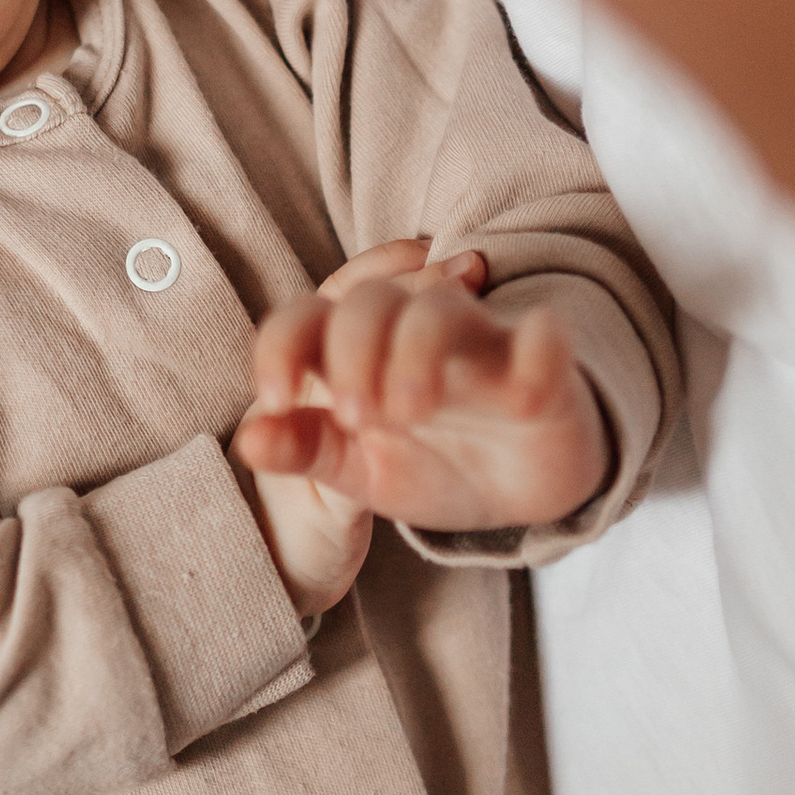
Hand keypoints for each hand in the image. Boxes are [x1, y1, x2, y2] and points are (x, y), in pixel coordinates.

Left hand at [239, 242, 610, 539]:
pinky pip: (545, 335)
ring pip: (444, 309)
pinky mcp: (544, 365)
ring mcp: (481, 344)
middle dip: (353, 350)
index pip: (306, 318)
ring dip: (418, 349)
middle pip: (372, 301)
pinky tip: (521, 399)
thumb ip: (307, 450)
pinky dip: (536, 354)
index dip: (282, 345)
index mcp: (358, 352)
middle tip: (358, 416)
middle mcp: (414, 332)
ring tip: (410, 411)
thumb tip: (249, 439)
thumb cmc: (431, 463)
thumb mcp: (358, 470)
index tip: (273, 398)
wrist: (521, 492)